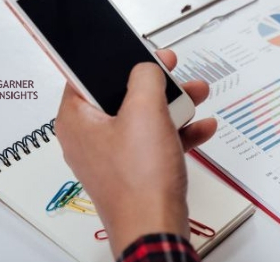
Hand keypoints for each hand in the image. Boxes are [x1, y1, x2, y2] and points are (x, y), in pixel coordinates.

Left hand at [55, 50, 216, 257]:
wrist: (156, 226)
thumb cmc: (140, 180)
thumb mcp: (145, 112)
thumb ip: (145, 77)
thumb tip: (147, 68)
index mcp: (78, 120)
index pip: (88, 75)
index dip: (118, 60)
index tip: (140, 53)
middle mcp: (91, 138)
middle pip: (122, 96)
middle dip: (157, 84)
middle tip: (174, 73)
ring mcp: (113, 155)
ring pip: (142, 118)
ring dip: (173, 106)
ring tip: (197, 95)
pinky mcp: (134, 169)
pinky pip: (154, 141)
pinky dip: (177, 132)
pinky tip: (201, 127)